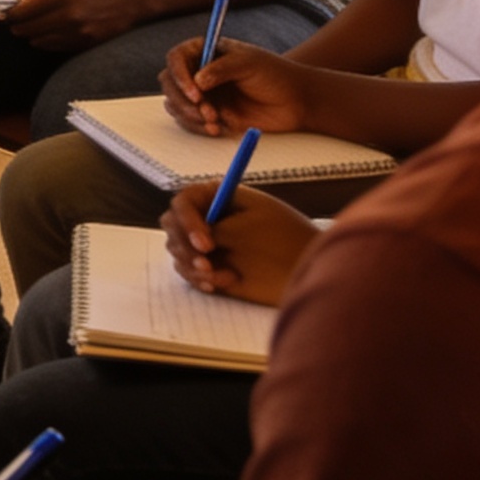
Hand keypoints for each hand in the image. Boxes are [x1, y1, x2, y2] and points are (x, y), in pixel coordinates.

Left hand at [3, 0, 150, 51]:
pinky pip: (56, 48)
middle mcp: (69, 15)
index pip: (23, 11)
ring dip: (30, 35)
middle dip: (17, 26)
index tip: (2, 15)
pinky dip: (46, 42)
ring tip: (29, 26)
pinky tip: (45, 33)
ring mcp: (79, 32)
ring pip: (40, 41)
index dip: (9, 15)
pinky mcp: (87, 44)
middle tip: (13, 21)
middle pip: (29, 29)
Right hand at [160, 39, 314, 138]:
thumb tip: (197, 81)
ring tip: (215, 121)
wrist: (296, 101)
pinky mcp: (208, 114)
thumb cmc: (274, 74)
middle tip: (205, 111)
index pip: (176, 58)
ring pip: (175, 104)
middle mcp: (198, 72)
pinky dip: (197, 127)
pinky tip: (217, 129)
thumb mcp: (249, 64)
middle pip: (169, 83)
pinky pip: (189, 122)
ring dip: (190, 116)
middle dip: (183, 100)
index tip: (195, 92)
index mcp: (205, 51)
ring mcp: (202, 94)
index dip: (179, 75)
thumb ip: (221, 69)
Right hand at [161, 181, 316, 304]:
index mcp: (217, 198)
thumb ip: (213, 229)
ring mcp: (206, 244)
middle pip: (172, 226)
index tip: (206, 244)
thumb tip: (187, 236)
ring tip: (225, 277)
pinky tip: (223, 282)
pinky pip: (188, 272)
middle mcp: (207, 218)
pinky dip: (199, 279)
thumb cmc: (285, 239)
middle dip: (184, 246)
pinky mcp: (209, 267)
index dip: (188, 222)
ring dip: (193, 265)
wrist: (308, 269)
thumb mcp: (248, 228)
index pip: (183, 202)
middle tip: (206, 264)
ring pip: (177, 251)